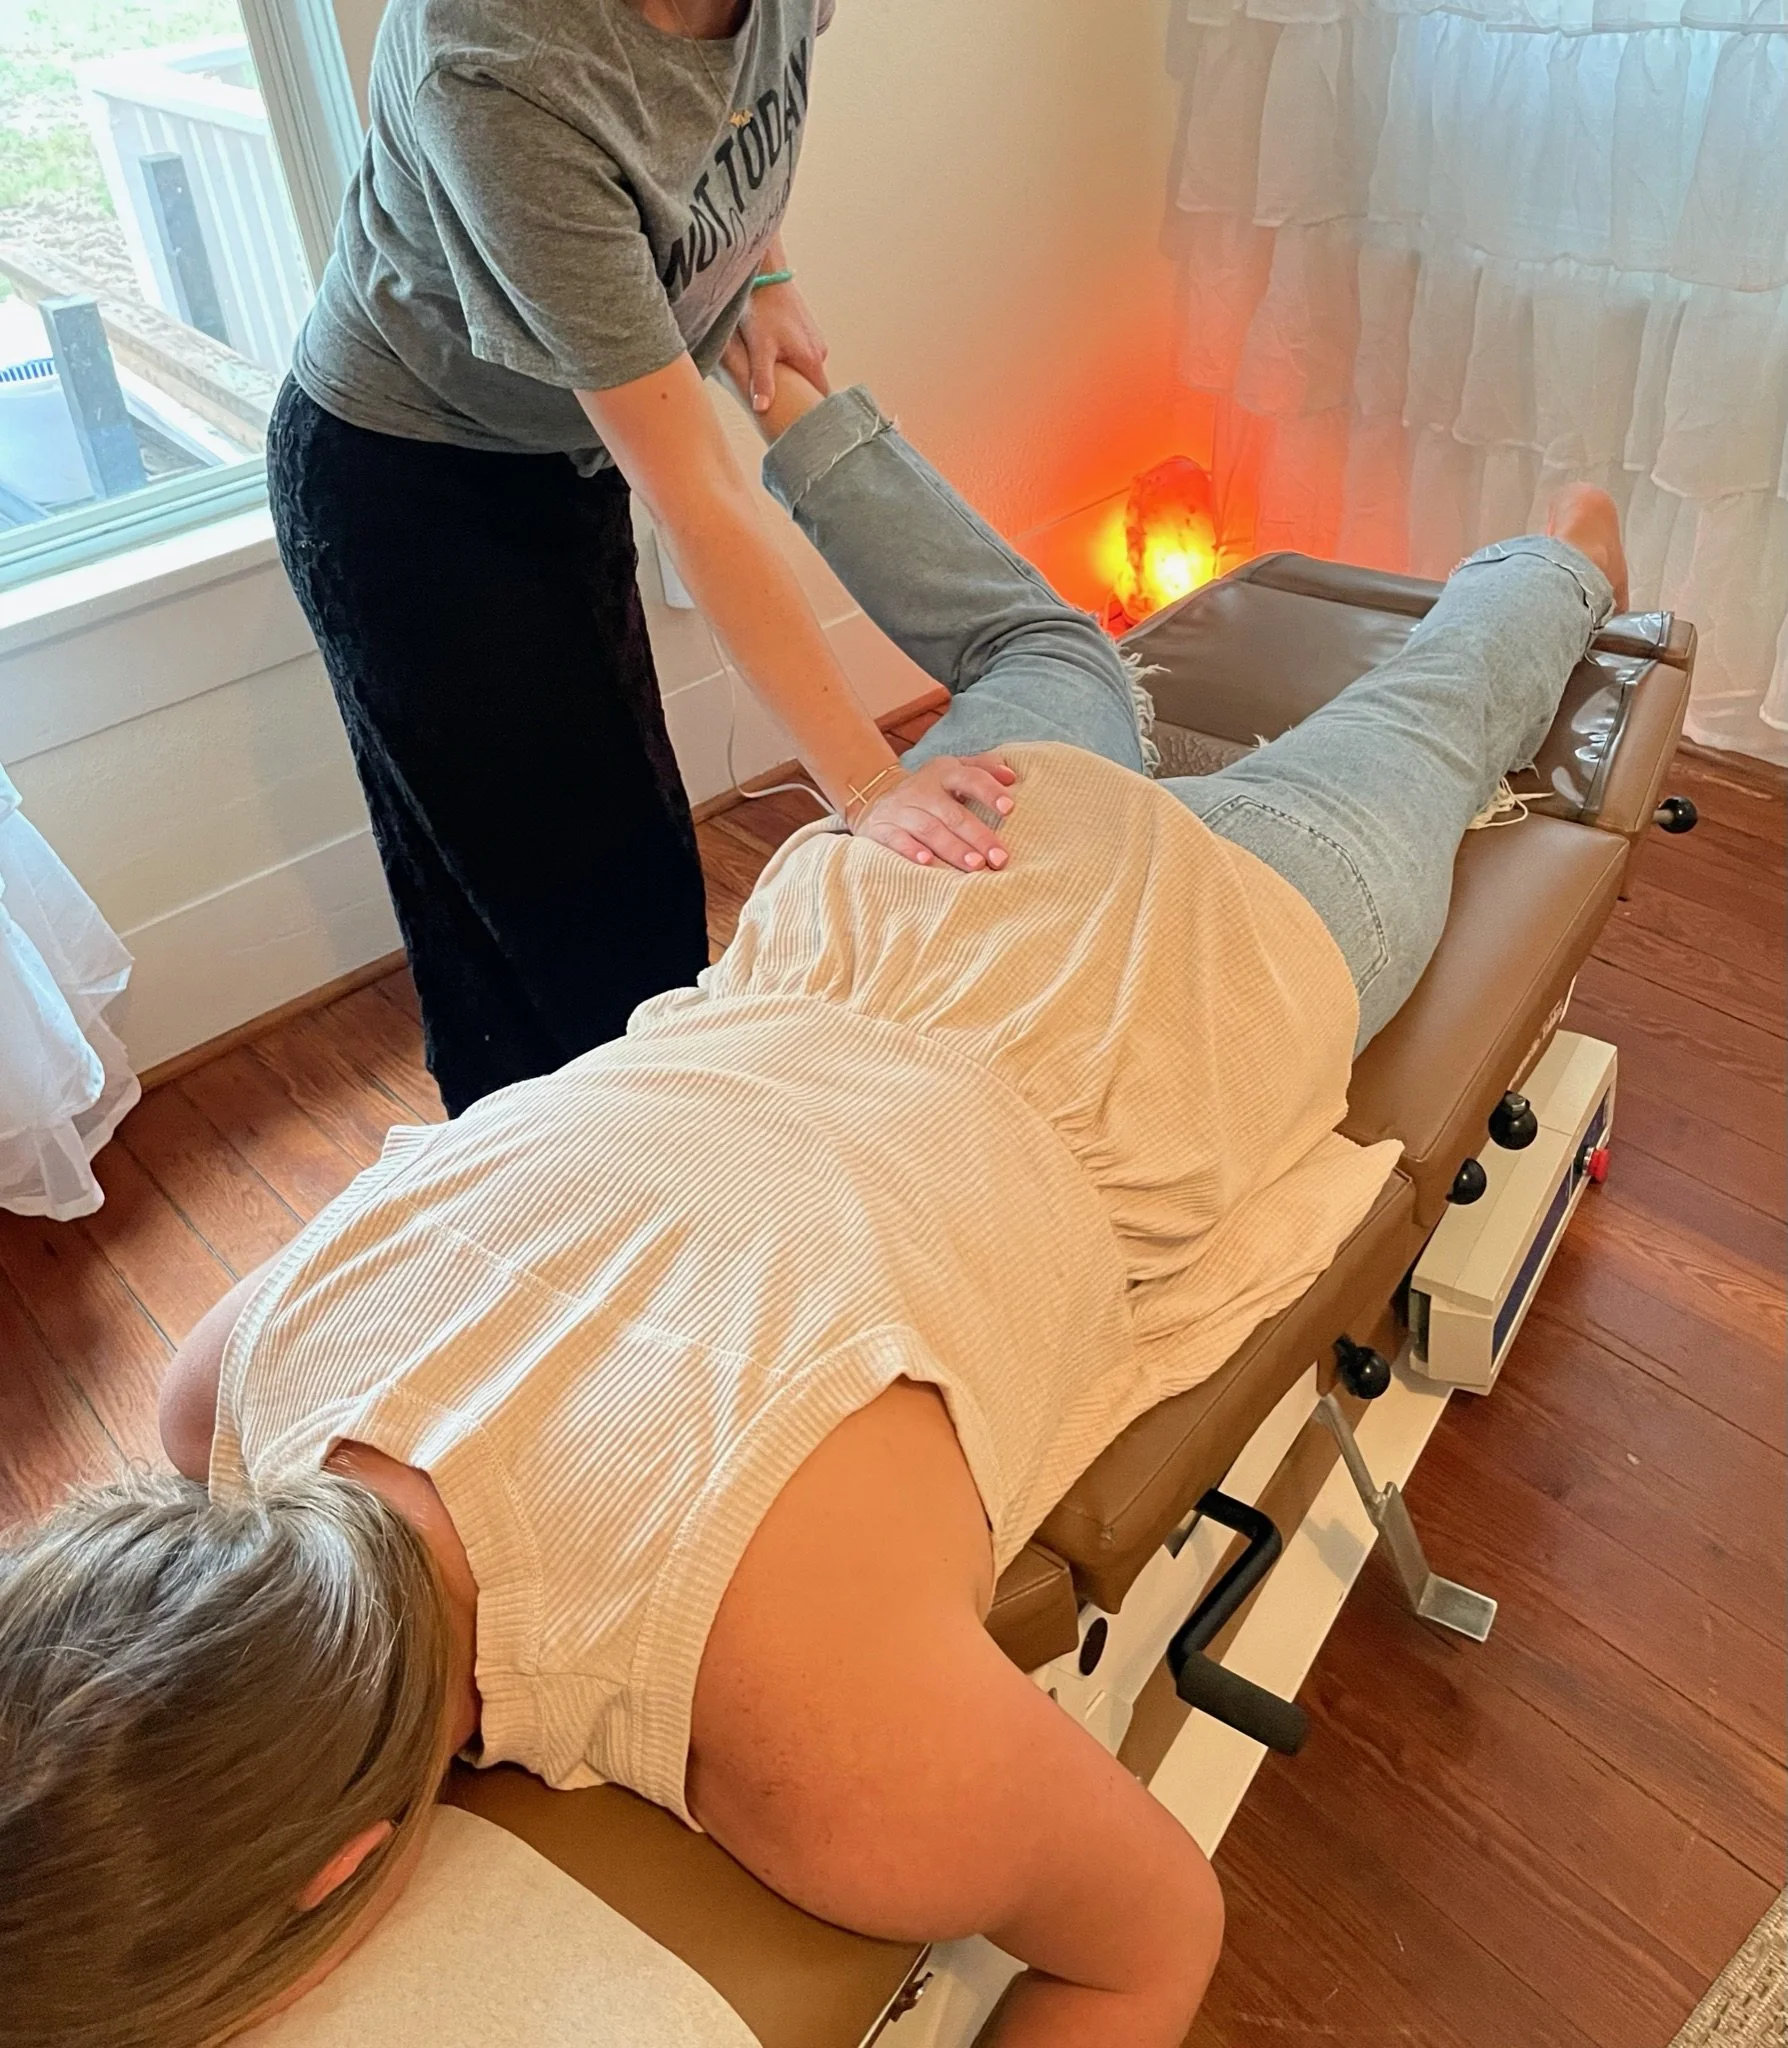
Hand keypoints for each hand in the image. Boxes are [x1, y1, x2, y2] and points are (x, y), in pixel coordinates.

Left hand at [723, 278, 830, 414]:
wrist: (764, 273)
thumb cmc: (762, 309)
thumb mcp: (759, 348)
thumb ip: (762, 380)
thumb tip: (762, 409)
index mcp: (811, 360)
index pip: (820, 397)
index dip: (814, 414)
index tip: (805, 428)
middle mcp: (818, 352)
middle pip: (813, 386)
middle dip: (801, 400)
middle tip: (785, 415)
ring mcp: (814, 340)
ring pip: (806, 371)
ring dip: (794, 380)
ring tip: (778, 392)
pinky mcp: (805, 331)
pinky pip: (801, 356)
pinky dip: (791, 364)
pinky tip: (776, 365)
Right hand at [851, 754, 1016, 871]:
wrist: (876, 797)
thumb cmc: (930, 791)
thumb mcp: (953, 771)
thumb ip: (983, 769)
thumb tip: (1012, 776)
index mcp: (944, 773)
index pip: (970, 777)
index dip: (989, 791)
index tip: (1009, 808)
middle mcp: (922, 789)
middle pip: (953, 813)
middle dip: (978, 836)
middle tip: (999, 858)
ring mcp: (900, 809)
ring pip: (929, 829)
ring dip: (953, 848)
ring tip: (975, 865)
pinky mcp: (881, 827)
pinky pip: (896, 839)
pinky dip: (911, 850)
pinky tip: (927, 862)